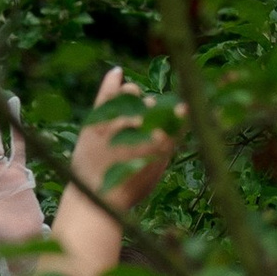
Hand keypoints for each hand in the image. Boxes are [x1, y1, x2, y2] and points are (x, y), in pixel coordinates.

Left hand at [69, 64, 175, 214]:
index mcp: (162, 141)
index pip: (178, 112)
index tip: (179, 108)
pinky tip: (116, 73)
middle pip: (152, 103)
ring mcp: (118, 121)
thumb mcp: (156, 169)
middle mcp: (142, 128)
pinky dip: (112, 81)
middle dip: (149, 110)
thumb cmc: (128, 190)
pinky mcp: (97, 121)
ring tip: (127, 111)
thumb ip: (168, 142)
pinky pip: (107, 92)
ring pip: (131, 93)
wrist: (95, 202)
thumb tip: (180, 111)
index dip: (178, 109)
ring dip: (132, 97)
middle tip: (139, 126)